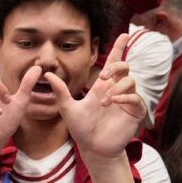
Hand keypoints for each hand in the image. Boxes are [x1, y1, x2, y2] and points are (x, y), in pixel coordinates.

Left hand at [47, 33, 144, 160]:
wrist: (92, 147)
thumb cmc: (81, 129)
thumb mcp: (67, 108)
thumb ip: (59, 91)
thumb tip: (46, 73)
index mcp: (102, 87)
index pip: (112, 63)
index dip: (118, 48)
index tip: (123, 34)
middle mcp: (115, 90)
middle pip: (124, 66)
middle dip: (116, 66)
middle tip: (104, 76)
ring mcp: (126, 100)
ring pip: (130, 80)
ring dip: (116, 87)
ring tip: (103, 102)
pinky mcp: (134, 111)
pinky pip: (135, 98)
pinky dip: (124, 97)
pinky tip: (112, 102)